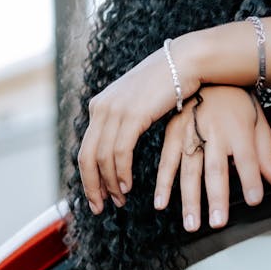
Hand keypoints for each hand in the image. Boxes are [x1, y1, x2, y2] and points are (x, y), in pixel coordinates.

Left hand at [78, 45, 200, 214]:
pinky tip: (128, 185)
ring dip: (110, 183)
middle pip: (86, 157)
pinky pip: (119, 152)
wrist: (185, 62)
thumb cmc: (168, 84)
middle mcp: (101, 108)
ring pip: (102, 158)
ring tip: (119, 199)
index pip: (85, 149)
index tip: (97, 196)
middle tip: (100, 207)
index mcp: (100, 106)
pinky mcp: (131, 115)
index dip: (88, 177)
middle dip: (92, 186)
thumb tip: (120, 142)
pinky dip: (121, 172)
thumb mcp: (138, 102)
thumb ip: (124, 120)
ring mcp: (114, 110)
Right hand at [154, 87, 270, 230]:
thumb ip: (268, 158)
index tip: (254, 200)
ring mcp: (191, 134)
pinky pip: (167, 161)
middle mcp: (214, 132)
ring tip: (192, 224)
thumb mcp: (259, 125)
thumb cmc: (237, 103)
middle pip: (216, 169)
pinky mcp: (172, 134)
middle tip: (218, 222)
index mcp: (239, 129)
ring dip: (189, 200)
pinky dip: (162, 183)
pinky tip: (161, 204)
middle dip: (217, 197)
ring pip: (189, 170)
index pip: (248, 159)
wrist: (208, 72)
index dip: (251, 179)